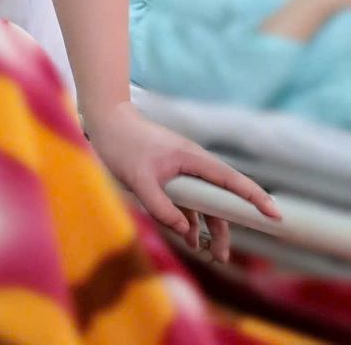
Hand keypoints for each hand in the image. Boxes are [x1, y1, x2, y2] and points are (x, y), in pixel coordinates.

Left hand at [86, 101, 278, 261]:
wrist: (105, 122)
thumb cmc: (122, 146)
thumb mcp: (139, 180)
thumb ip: (162, 208)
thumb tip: (187, 231)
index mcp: (194, 160)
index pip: (233, 181)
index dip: (255, 199)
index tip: (274, 216)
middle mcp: (194, 165)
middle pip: (220, 200)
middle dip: (224, 229)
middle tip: (223, 257)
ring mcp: (183, 170)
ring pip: (204, 202)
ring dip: (207, 228)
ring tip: (209, 255)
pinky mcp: (170, 175)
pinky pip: (188, 199)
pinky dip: (189, 218)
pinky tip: (189, 238)